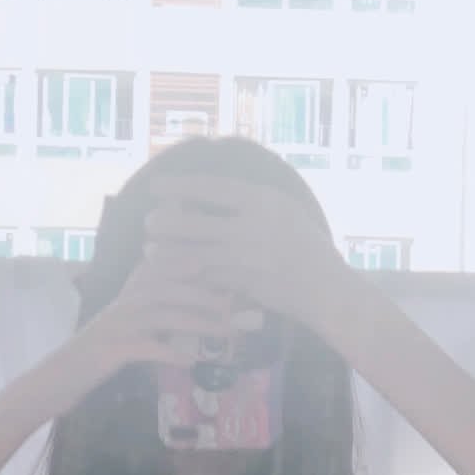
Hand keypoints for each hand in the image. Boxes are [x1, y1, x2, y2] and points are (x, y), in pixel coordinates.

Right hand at [55, 249, 265, 404]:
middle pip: (172, 286)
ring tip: (226, 332)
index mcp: (132, 293)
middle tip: (240, 307)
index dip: (200, 267)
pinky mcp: (112, 351)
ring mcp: (118, 324)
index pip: (169, 269)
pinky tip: (190, 362)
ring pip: (164, 314)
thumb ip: (159, 314)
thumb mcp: (131, 327)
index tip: (234, 273)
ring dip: (198, 322)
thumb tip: (198, 311)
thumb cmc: (100, 354)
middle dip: (209, 294)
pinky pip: (146, 348)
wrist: (60, 377)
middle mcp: (126, 302)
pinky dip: (169, 353)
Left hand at [141, 182, 352, 334]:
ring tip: (149, 250)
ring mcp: (248, 259)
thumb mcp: (285, 210)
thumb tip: (218, 191)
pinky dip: (187, 277)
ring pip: (196, 254)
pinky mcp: (245, 286)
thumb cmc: (307, 246)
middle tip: (148, 221)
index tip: (156, 185)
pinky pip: (208, 279)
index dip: (181, 186)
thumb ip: (253, 201)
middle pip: (197, 223)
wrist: (326, 289)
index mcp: (263, 201)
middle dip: (167, 223)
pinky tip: (169, 274)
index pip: (213, 189)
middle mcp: (253, 228)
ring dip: (169, 253)